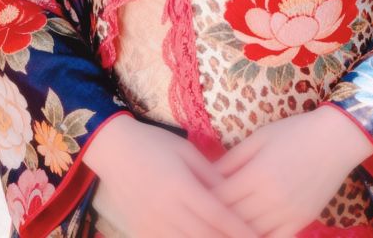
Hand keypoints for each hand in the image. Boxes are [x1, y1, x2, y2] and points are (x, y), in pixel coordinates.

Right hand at [85, 115, 256, 237]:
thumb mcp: (186, 150)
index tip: (259, 237)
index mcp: (180, 185)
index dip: (240, 229)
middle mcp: (166, 209)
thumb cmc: (154, 144)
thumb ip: (210, 173)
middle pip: (205, 236)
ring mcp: (151, 224)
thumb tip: (235, 191)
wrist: (113, 150)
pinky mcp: (141, 231)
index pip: (217, 215)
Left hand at [213, 106, 372, 237]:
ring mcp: (287, 213)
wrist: (335, 139)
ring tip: (220, 225)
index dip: (203, 200)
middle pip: (232, 218)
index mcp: (257, 173)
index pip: (220, 197)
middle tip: (200, 215)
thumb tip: (208, 176)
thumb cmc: (294, 132)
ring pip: (250, 233)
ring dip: (232, 230)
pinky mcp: (300, 222)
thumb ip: (233, 158)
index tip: (192, 198)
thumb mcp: (260, 137)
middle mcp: (271, 198)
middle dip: (214, 217)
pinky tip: (247, 232)